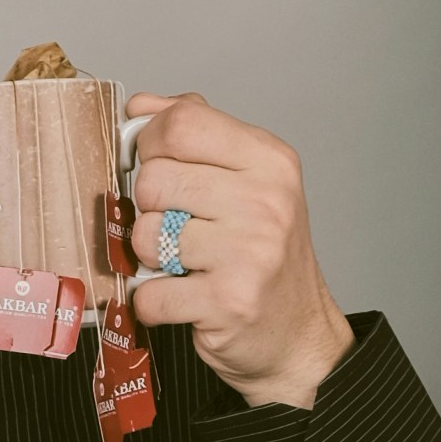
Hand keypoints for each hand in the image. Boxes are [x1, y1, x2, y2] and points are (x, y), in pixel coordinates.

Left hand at [121, 94, 353, 409]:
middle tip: (175, 228)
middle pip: (155, 179)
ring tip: (182, 265)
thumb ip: (197, 136)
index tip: (156, 164)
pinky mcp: (228, 302)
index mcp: (269, 160)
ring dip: (150, 258)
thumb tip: (142, 105)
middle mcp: (265, 200)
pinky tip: (181, 298)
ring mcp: (249, 252)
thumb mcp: (247, 181)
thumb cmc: (263, 257)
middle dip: (149, 208)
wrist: (298, 336)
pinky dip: (151, 302)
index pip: (182, 123)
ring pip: (146, 235)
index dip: (151, 143)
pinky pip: (148, 292)